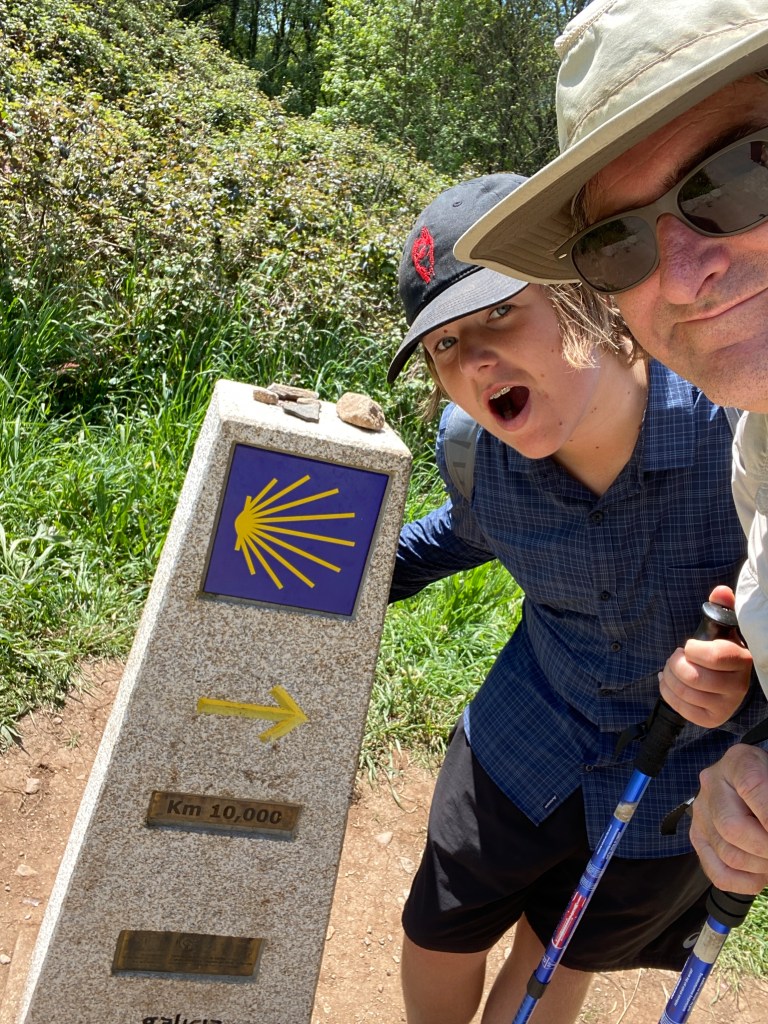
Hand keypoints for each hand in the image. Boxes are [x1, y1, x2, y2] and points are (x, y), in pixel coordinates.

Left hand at [658, 586, 751, 727]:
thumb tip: (720, 591)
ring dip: (669, 676)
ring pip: (684, 692)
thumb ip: (721, 608)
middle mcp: (738, 687)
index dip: (693, 650)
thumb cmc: (721, 650)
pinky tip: (669, 682)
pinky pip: (680, 707)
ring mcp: (726, 706)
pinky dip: (666, 691)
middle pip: (694, 677)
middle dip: (675, 663)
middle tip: (677, 657)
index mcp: (742, 661)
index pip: (715, 657)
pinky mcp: (710, 719)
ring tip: (672, 669)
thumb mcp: (723, 628)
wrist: (725, 679)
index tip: (689, 646)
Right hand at [690, 744, 767, 893]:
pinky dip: (747, 883)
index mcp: (738, 761)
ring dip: (762, 866)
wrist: (757, 785)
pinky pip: (718, 873)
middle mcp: (712, 784)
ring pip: (729, 854)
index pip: (752, 786)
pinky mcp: (698, 837)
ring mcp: (701, 812)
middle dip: (765, 848)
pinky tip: (763, 874)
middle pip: (732, 827)